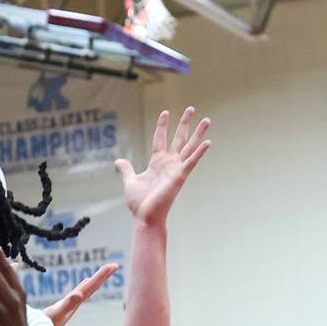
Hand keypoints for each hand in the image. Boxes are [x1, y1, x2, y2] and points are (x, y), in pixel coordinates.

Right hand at [49, 261, 118, 325]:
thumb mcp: (56, 313)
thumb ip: (68, 304)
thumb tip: (78, 294)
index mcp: (75, 302)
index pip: (91, 286)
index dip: (102, 275)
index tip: (114, 265)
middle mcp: (74, 305)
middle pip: (91, 288)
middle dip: (101, 276)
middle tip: (114, 266)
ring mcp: (68, 308)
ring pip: (83, 293)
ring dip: (91, 284)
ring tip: (96, 277)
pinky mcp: (61, 312)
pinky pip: (73, 298)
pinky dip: (78, 291)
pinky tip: (77, 293)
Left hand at [116, 107, 210, 228]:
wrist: (144, 216)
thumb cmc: (139, 203)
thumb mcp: (130, 181)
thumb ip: (126, 169)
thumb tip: (118, 160)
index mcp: (156, 163)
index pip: (160, 139)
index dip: (163, 125)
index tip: (166, 112)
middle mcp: (168, 163)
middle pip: (179, 138)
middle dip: (184, 123)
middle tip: (191, 108)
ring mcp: (176, 169)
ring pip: (189, 146)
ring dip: (198, 133)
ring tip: (207, 119)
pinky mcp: (180, 176)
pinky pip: (191, 161)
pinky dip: (200, 152)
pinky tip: (208, 141)